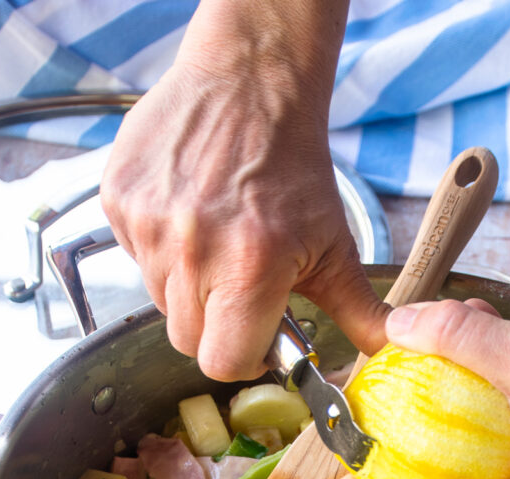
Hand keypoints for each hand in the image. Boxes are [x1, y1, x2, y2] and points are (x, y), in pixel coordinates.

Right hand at [100, 0, 387, 381]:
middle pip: (187, 339)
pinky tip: (191, 218)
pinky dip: (163, 251)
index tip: (256, 339)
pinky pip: (135, 258)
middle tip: (241, 287)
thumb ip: (359, 312)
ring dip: (189, 288)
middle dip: (217, 325)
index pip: (221, 362)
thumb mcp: (335, 248)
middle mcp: (192, 251)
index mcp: (249, 270)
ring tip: (219, 244)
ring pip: (160, 300)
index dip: (242, 358)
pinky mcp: (120, 202)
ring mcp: (149, 226)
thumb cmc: (295, 170)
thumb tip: (389, 353)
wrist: (250, 85)